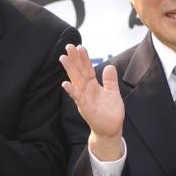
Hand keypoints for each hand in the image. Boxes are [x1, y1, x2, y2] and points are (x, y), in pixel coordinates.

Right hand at [60, 43, 123, 159]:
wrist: (111, 129)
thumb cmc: (110, 112)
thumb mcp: (112, 92)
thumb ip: (110, 80)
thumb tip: (110, 66)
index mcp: (92, 85)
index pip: (87, 68)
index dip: (84, 58)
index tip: (80, 46)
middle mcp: (86, 90)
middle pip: (79, 71)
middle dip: (74, 59)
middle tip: (68, 46)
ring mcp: (84, 98)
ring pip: (76, 81)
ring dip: (69, 70)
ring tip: (63, 58)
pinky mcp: (85, 108)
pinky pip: (77, 98)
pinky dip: (71, 91)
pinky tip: (65, 84)